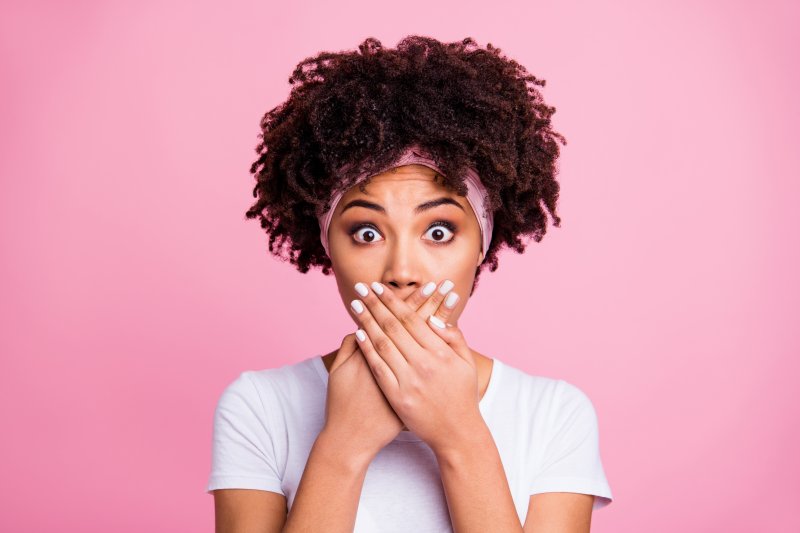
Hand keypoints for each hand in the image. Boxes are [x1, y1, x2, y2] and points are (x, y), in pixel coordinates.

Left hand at [348, 280, 480, 453]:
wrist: (457, 433)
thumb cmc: (462, 396)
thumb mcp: (467, 364)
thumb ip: (454, 338)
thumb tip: (436, 318)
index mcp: (440, 353)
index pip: (411, 319)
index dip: (394, 301)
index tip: (380, 288)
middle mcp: (423, 364)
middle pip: (393, 327)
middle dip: (376, 304)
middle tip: (362, 288)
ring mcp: (408, 380)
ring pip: (382, 343)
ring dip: (367, 321)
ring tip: (356, 305)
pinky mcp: (396, 396)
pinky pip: (378, 367)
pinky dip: (367, 349)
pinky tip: (358, 334)